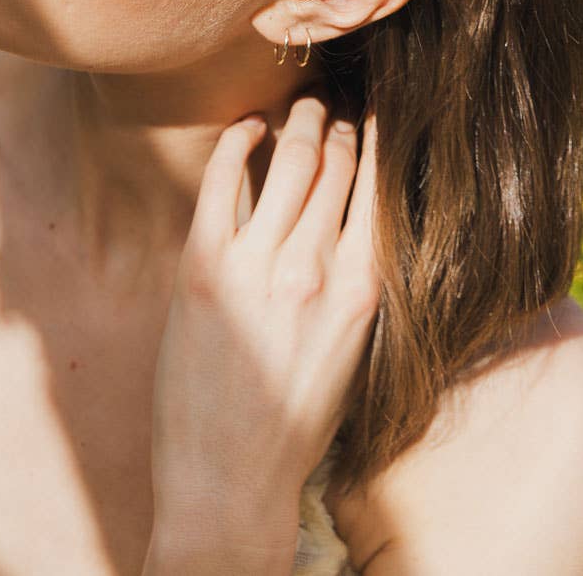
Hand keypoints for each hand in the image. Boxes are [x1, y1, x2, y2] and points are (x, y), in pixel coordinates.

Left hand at [146, 100, 379, 568]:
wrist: (229, 481)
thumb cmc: (296, 420)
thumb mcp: (351, 348)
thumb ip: (355, 280)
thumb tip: (359, 215)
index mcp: (361, 289)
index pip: (379, 185)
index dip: (377, 136)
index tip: (375, 110)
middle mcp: (314, 268)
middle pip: (334, 163)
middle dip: (336, 120)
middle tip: (332, 101)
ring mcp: (256, 265)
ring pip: (289, 160)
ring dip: (298, 121)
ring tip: (300, 105)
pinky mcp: (203, 267)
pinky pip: (223, 178)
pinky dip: (237, 140)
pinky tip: (247, 125)